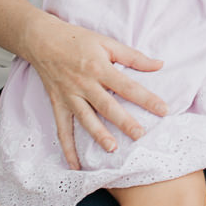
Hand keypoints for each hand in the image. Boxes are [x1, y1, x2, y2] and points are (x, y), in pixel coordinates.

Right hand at [24, 12, 166, 170]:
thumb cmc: (77, 40)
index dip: (146, 98)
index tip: (163, 110)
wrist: (42, 40)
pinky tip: (75, 165)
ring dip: (98, 135)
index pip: (127, 87)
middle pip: (107, 106)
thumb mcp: (107, 43)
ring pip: (86, 119)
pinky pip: (62, 129)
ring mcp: (69, 96)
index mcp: (100, 68)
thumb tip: (159, 65)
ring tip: (112, 149)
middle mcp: (84, 84)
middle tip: (139, 135)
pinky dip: (67, 148)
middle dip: (124, 121)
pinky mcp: (57, 104)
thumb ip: (134, 57)